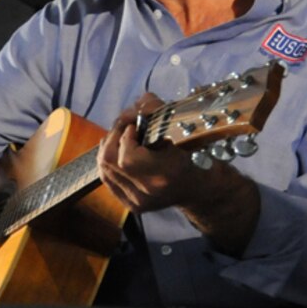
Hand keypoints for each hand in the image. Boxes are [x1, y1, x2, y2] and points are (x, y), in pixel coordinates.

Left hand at [98, 93, 259, 250]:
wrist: (202, 189)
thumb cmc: (197, 155)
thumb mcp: (184, 130)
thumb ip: (159, 112)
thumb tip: (140, 102)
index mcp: (165, 175)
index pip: (127, 158)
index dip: (125, 137)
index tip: (136, 125)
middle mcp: (148, 192)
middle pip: (109, 161)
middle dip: (113, 136)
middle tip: (126, 126)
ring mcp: (137, 201)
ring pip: (104, 168)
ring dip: (109, 146)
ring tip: (123, 136)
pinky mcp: (131, 205)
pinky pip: (107, 178)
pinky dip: (109, 161)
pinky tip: (119, 151)